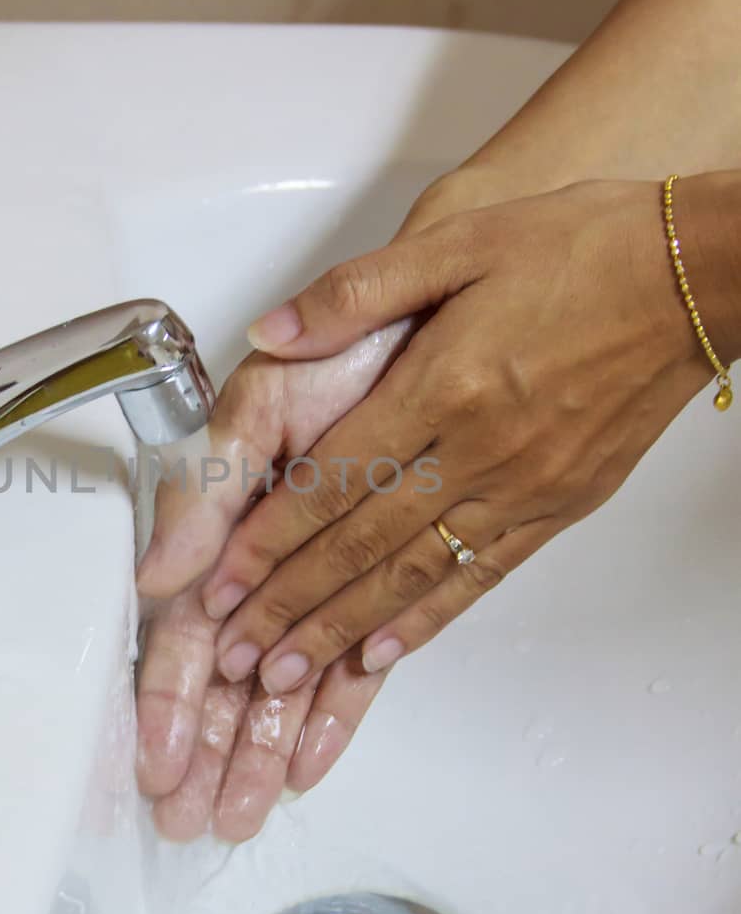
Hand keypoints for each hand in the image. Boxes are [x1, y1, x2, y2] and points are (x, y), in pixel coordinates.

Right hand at [135, 324, 411, 840]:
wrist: (434, 324)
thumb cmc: (339, 355)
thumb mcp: (257, 406)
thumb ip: (206, 489)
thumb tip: (160, 577)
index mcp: (224, 521)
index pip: (184, 628)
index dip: (164, 696)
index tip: (155, 758)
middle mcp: (268, 559)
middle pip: (227, 674)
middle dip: (205, 748)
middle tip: (186, 815)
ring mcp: (324, 576)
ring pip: (286, 681)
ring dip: (258, 746)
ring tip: (238, 813)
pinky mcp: (382, 582)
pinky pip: (358, 662)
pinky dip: (333, 713)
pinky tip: (308, 762)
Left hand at [200, 179, 709, 696]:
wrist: (697, 279)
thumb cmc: (581, 248)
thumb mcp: (459, 241)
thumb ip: (357, 292)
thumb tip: (272, 330)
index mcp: (444, 385)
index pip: (332, 481)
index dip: (268, 538)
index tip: (219, 583)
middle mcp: (479, 451)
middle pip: (360, 544)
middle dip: (287, 604)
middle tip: (231, 653)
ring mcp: (522, 488)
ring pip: (412, 575)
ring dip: (340, 628)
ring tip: (284, 672)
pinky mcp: (559, 508)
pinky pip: (479, 577)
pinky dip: (425, 621)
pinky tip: (380, 654)